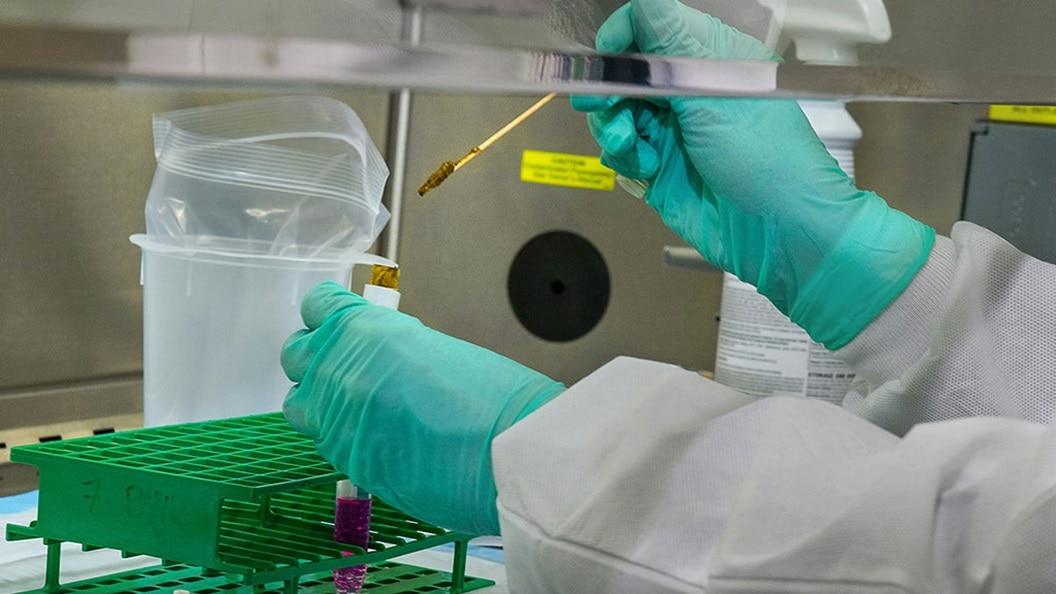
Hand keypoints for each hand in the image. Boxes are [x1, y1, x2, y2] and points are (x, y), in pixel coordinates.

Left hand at [282, 281, 565, 534]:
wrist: (502, 450)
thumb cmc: (489, 394)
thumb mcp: (431, 346)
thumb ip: (388, 348)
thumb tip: (377, 359)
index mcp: (362, 329)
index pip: (316, 307)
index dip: (328, 315)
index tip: (339, 323)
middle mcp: (337, 370)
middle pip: (296, 354)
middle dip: (318, 358)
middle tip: (347, 366)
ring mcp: (334, 420)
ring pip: (299, 404)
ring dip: (319, 401)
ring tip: (356, 407)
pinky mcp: (346, 462)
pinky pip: (325, 441)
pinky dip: (343, 437)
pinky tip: (376, 437)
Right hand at [573, 0, 933, 348]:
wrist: (777, 229)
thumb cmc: (767, 158)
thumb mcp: (714, 89)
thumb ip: (669, 46)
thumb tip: (638, 10)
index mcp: (707, 58)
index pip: (649, 26)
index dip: (621, 39)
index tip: (605, 63)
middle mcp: (687, 92)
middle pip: (623, 74)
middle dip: (609, 92)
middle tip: (605, 108)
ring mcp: (672, 131)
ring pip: (616, 115)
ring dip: (615, 130)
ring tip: (632, 147)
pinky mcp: (660, 168)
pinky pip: (621, 154)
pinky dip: (625, 160)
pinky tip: (649, 170)